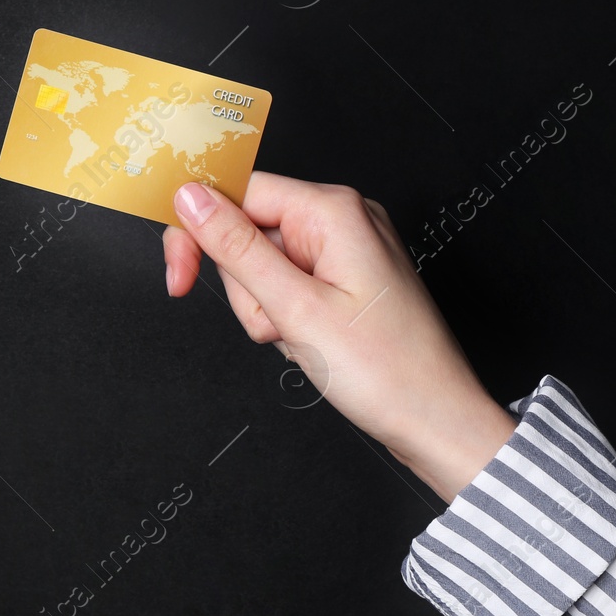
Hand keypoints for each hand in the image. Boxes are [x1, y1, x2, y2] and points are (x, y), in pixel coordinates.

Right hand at [163, 172, 515, 502]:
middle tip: (275, 325)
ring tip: (301, 339)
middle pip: (249, 231)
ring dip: (267, 309)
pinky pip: (291, 284)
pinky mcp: (348, 278)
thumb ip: (235, 248)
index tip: (179, 275)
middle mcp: (344, 219)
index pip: (239, 193)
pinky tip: (311, 343)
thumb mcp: (295, 309)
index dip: (200, 232)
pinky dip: (287, 317)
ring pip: (265, 264)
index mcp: (334, 210)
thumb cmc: (387, 372)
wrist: (437, 422)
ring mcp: (348, 249)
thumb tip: (190, 197)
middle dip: (247, 286)